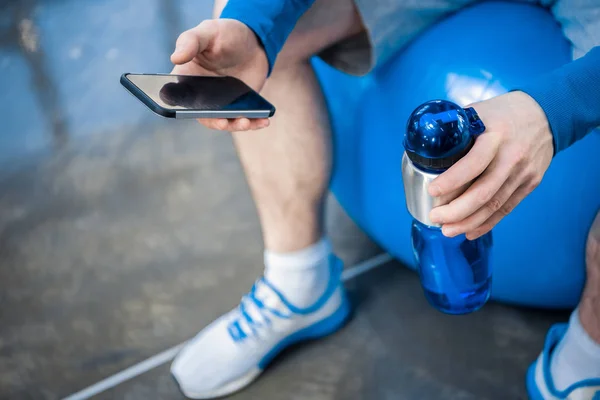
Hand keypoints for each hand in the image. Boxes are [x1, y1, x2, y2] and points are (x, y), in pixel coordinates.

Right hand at [170, 19, 269, 130]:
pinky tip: (264, 121)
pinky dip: (254, 122)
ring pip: (226, 121)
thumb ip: (191, 41)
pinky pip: (245, 119)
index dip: (182, 108)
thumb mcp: (208, 32)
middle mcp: (202, 96)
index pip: (179, 98)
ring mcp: (223, 104)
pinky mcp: (240, 107)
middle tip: (224, 123)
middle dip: (215, 122)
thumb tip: (175, 58)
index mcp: (187, 79)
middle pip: (205, 116)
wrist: (254, 41)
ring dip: (235, 125)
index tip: (191, 112)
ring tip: (246, 122)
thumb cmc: (225, 34)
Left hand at [428, 91, 553, 239]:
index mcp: (496, 135)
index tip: (432, 191)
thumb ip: (456, 128)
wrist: (546, 114)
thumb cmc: (503, 113)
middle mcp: (512, 156)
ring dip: (468, 221)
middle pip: (484, 192)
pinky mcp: (530, 184)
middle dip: (456, 210)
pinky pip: (507, 208)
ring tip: (447, 230)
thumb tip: (426, 146)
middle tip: (435, 217)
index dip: (452, 181)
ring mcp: (523, 173)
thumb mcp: (479, 111)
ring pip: (495, 205)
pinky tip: (469, 230)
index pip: (473, 163)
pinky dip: (487, 223)